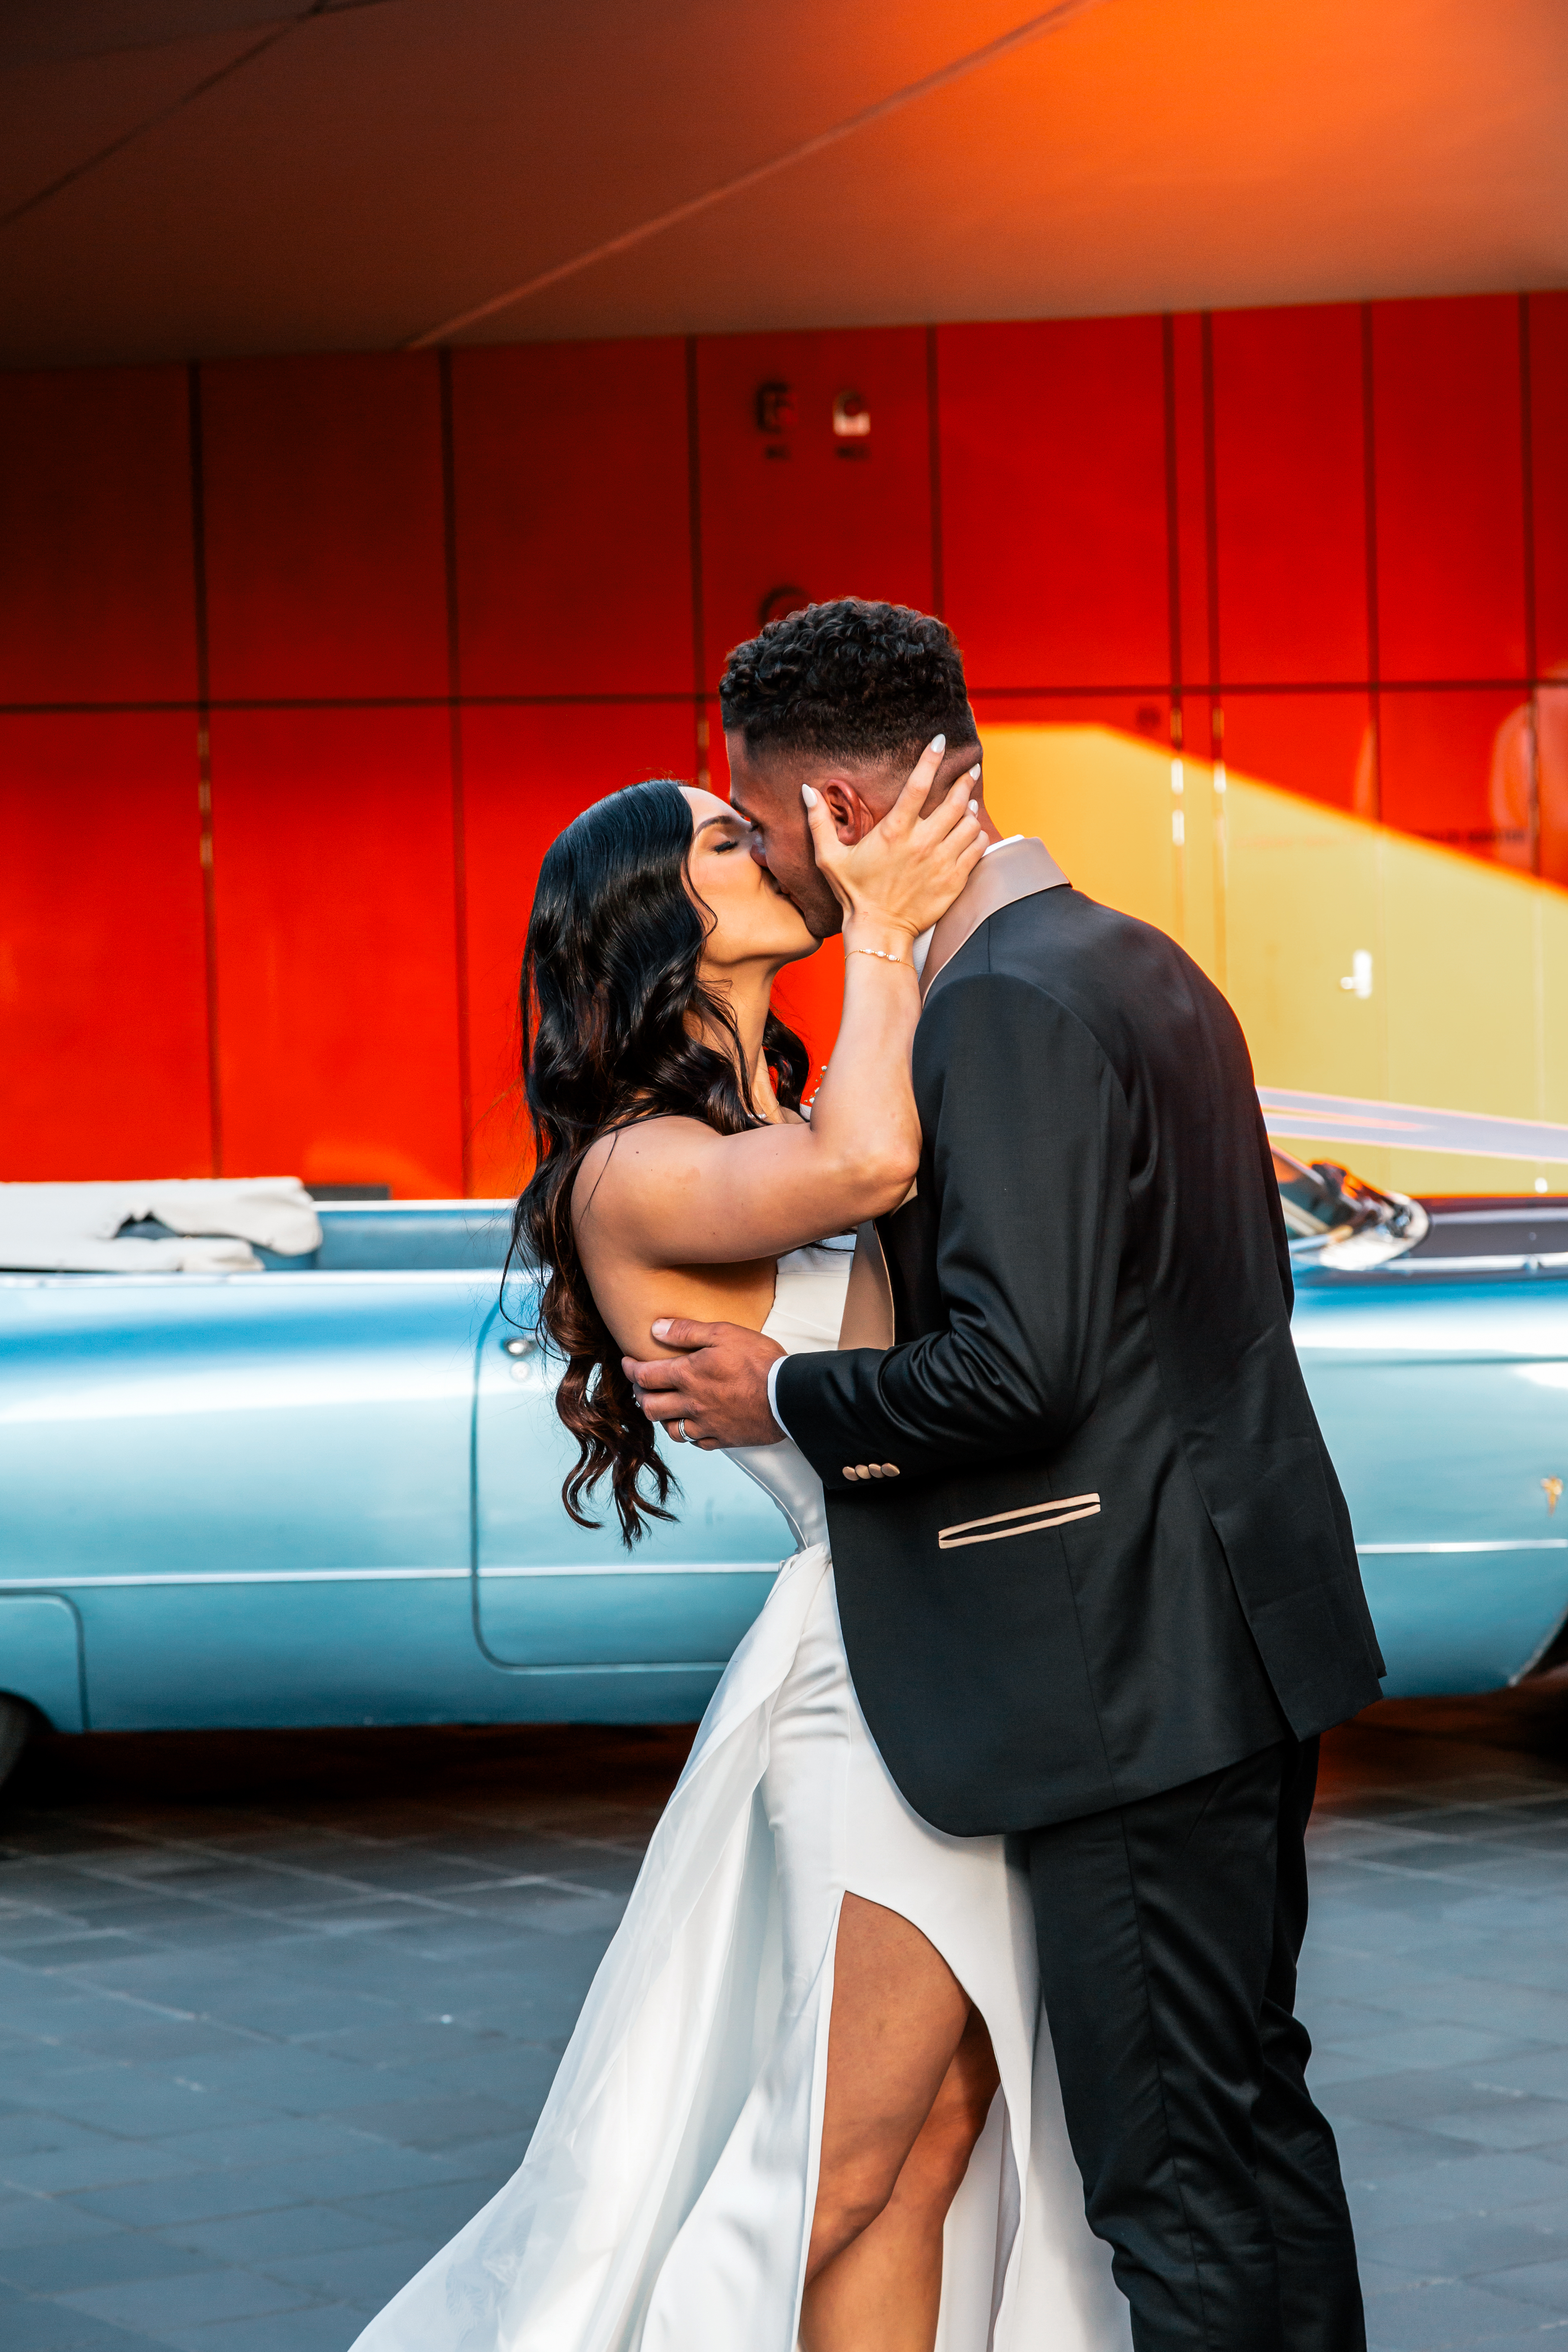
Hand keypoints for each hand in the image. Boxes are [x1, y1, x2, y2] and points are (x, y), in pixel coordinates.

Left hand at [623, 1319, 786, 1449]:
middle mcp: (691, 1404)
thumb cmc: (759, 1361)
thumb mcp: (724, 1333)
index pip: (645, 1375)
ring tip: (665, 1407)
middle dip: (640, 1395)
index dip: (630, 1369)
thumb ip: (688, 1330)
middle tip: (641, 1386)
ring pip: (670, 1429)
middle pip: (650, 1406)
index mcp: (688, 1376)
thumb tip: (656, 1328)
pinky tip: (694, 1424)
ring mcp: (706, 1425)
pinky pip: (696, 1442)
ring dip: (662, 1418)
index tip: (626, 1363)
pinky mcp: (723, 1440)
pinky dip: (689, 1433)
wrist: (788, 1396)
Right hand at [807, 737, 985, 946]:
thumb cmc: (854, 894)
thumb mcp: (829, 858)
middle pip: (954, 801)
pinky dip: (977, 835)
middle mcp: (922, 843)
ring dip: (970, 809)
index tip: (940, 741)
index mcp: (894, 832)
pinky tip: (972, 831)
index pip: (918, 784)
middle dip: (963, 781)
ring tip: (967, 803)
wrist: (879, 932)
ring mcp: (942, 862)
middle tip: (968, 770)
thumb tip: (806, 790)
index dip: (931, 759)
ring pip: (969, 823)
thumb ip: (819, 822)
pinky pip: (976, 848)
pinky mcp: (954, 880)